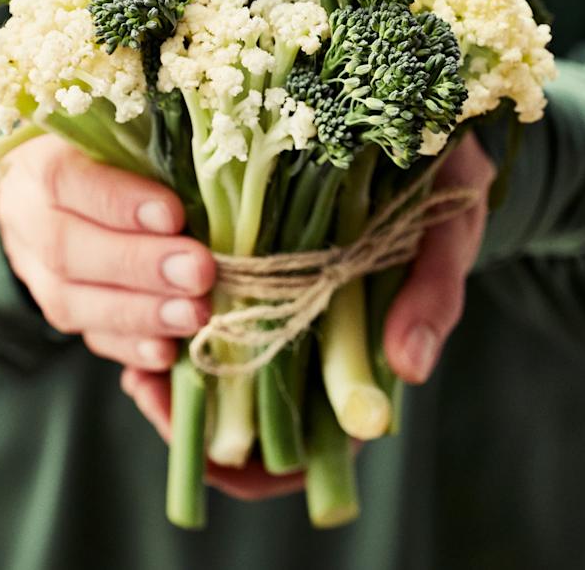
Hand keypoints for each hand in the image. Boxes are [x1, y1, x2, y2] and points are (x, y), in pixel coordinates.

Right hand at [0, 136, 215, 371]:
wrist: (62, 194)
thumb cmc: (112, 156)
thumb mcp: (124, 138)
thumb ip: (155, 155)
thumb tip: (207, 187)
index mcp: (38, 163)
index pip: (66, 180)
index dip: (119, 202)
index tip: (173, 214)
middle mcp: (26, 220)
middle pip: (68, 250)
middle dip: (140, 266)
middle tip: (199, 273)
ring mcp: (37, 273)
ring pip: (73, 303)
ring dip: (140, 315)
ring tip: (195, 315)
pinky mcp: (63, 313)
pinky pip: (90, 339)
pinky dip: (130, 350)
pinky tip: (166, 357)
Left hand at [118, 135, 493, 501]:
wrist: (419, 116)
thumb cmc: (440, 182)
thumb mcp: (445, 230)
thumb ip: (432, 293)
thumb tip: (409, 368)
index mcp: (362, 360)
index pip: (310, 452)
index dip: (262, 469)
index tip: (220, 454)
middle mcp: (312, 345)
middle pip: (246, 428)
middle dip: (193, 424)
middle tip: (152, 391)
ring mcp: (273, 306)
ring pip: (212, 375)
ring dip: (170, 379)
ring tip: (139, 365)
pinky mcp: (238, 261)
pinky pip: (189, 312)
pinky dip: (161, 321)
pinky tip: (140, 312)